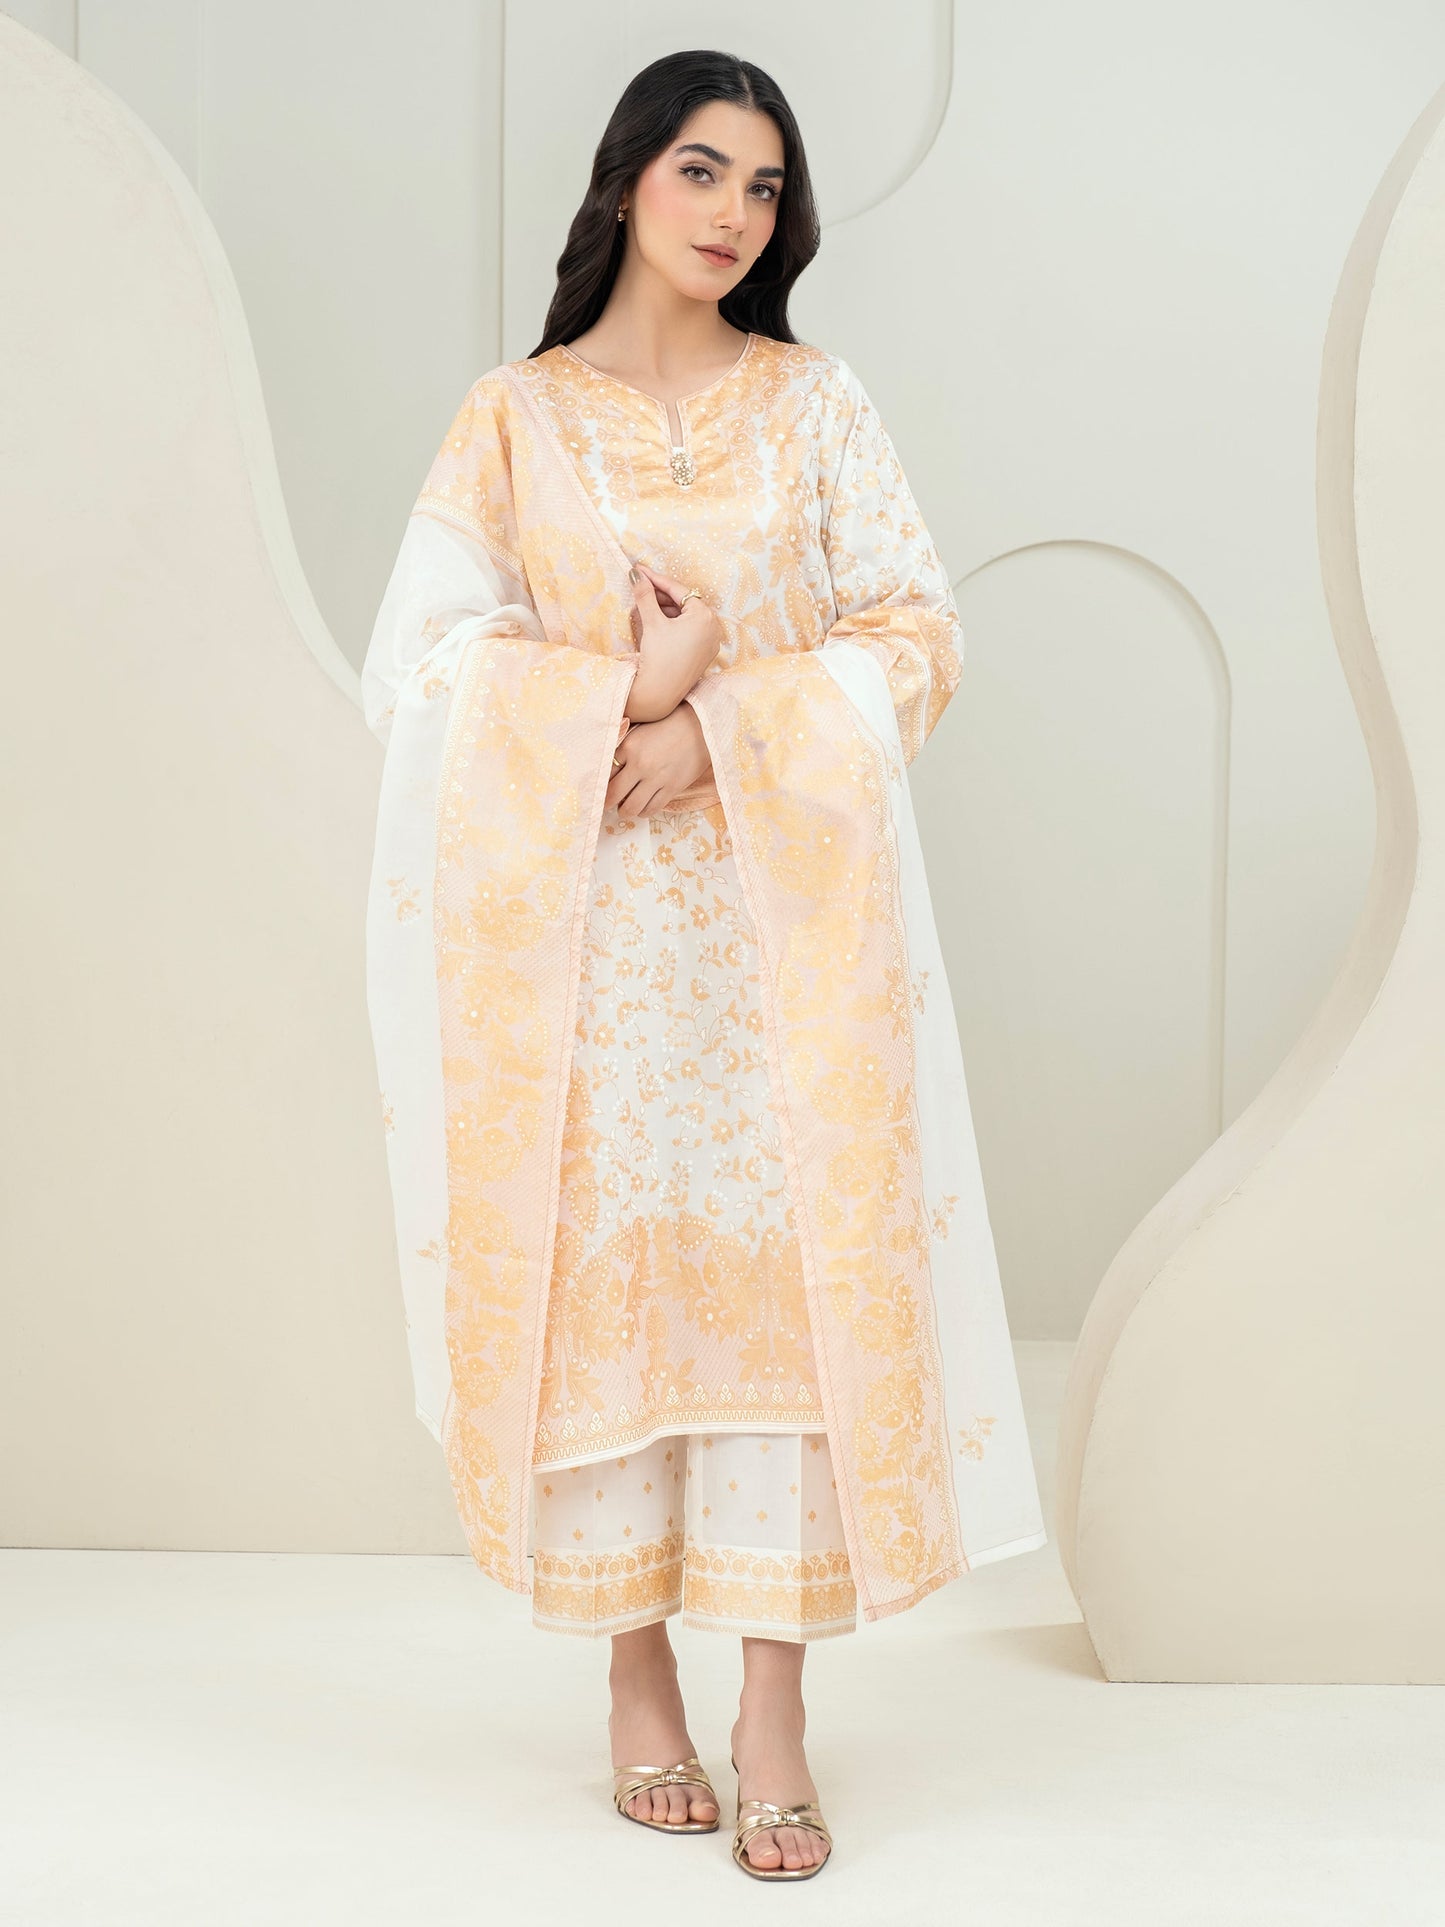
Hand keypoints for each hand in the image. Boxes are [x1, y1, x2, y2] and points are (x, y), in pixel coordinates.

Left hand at [606, 703, 714, 817]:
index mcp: (629, 746)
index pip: (605, 772)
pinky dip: (644, 812)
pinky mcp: (672, 788)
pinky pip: (652, 809)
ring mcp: (657, 778)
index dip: (601, 782)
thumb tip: (608, 767)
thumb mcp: (640, 730)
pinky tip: (642, 807)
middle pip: (614, 794)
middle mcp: (641, 764)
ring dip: (625, 811)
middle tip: (607, 804)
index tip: (601, 788)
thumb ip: (622, 746)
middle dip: (607, 803)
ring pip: (632, 807)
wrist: (700, 726)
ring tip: (625, 809)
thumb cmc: (668, 725)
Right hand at [626, 563, 723, 720]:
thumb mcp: (652, 621)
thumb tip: (636, 573)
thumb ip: (645, 594)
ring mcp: (711, 642)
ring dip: (666, 610)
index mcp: (705, 616)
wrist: (659, 694)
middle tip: (640, 588)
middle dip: (661, 596)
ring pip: (686, 617)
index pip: (678, 590)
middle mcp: (714, 627)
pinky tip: (657, 622)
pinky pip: (690, 631)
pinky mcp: (705, 654)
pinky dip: (675, 625)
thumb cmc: (658, 657)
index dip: (656, 579)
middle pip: (684, 603)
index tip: (639, 570)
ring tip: (645, 606)